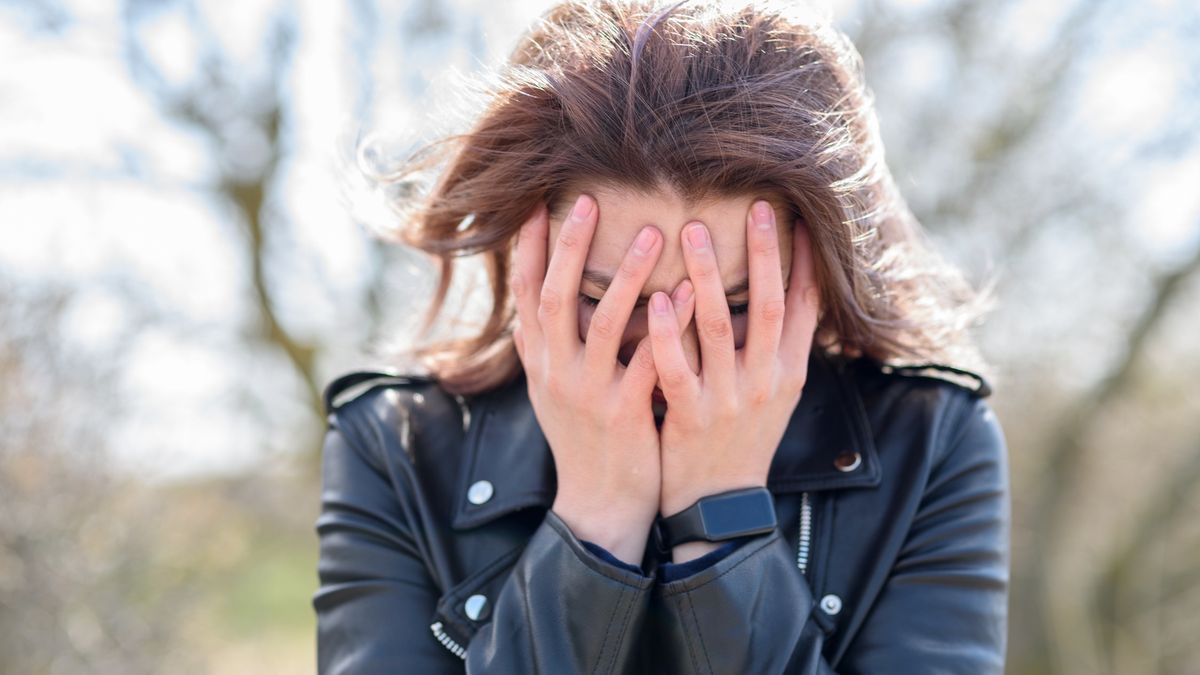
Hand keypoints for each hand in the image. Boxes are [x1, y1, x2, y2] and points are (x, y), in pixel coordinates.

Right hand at [511, 194, 693, 564]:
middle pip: (553, 298)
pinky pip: (647, 361)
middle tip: (588, 201)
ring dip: (624, 276)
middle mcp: (555, 372)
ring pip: (601, 324)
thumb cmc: (585, 439)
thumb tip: (538, 302)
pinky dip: (665, 325)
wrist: (600, 502)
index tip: (537, 204)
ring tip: (650, 233)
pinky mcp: (622, 413)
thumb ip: (549, 346)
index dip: (530, 249)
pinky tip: (686, 294)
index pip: (526, 295)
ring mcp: (587, 393)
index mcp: (540, 362)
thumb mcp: (554, 390)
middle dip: (568, 247)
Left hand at [647, 200, 820, 557]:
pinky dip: (668, 332)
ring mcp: (729, 399)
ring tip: (690, 230)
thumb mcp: (772, 394)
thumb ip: (773, 346)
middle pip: (770, 306)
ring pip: (720, 327)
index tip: (799, 215)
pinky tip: (657, 298)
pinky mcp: (691, 417)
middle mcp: (766, 381)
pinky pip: (678, 368)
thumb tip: (775, 288)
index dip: (804, 260)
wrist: (720, 505)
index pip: (804, 306)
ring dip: (707, 275)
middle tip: (755, 205)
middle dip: (764, 254)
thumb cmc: (741, 439)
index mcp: (788, 372)